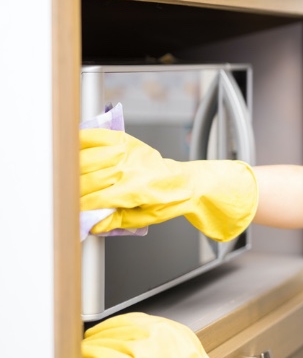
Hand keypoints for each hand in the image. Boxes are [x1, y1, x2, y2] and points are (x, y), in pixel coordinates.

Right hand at [80, 128, 257, 241]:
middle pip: (87, 179)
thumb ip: (113, 220)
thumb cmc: (165, 201)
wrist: (185, 182)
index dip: (77, 208)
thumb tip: (88, 221)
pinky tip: (71, 147)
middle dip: (71, 191)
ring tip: (63, 176)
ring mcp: (128, 152)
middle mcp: (131, 169)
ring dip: (70, 168)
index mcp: (136, 191)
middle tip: (61, 197)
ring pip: (86, 158)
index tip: (68, 212)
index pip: (95, 200)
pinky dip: (81, 140)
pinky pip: (97, 136)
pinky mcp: (127, 141)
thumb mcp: (141, 219)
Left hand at [82, 313, 302, 357]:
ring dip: (92, 344)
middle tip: (86, 340)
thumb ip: (165, 337)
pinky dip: (95, 355)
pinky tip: (87, 357)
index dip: (112, 324)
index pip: (131, 318)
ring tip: (81, 350)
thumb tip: (143, 338)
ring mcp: (148, 345)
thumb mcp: (185, 344)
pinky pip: (109, 356)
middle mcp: (157, 330)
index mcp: (168, 325)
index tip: (102, 330)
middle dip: (98, 333)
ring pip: (110, 340)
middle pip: (118, 327)